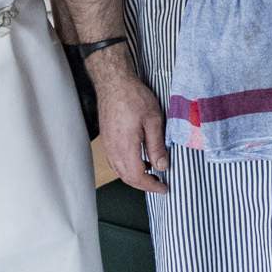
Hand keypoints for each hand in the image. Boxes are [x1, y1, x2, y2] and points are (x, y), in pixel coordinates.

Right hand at [95, 66, 168, 194]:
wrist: (114, 83)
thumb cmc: (134, 97)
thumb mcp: (153, 120)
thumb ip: (157, 146)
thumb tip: (162, 166)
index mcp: (125, 147)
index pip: (137, 177)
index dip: (151, 186)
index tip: (164, 188)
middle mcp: (113, 149)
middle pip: (127, 177)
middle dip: (144, 184)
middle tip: (160, 184)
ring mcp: (108, 145)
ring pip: (120, 171)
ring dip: (135, 177)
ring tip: (152, 173)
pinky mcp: (107, 140)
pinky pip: (115, 161)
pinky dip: (128, 167)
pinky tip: (139, 160)